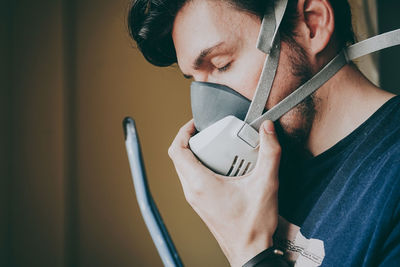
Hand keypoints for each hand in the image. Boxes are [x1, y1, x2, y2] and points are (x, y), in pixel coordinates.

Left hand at [168, 119, 280, 266]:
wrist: (249, 252)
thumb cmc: (253, 225)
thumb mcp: (266, 184)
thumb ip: (270, 153)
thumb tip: (267, 130)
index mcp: (201, 183)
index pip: (177, 151)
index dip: (182, 132)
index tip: (195, 124)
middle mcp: (192, 191)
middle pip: (179, 158)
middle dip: (192, 141)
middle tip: (211, 133)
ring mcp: (195, 199)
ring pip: (185, 169)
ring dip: (196, 154)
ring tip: (218, 148)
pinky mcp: (201, 204)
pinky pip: (193, 179)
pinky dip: (202, 167)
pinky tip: (223, 167)